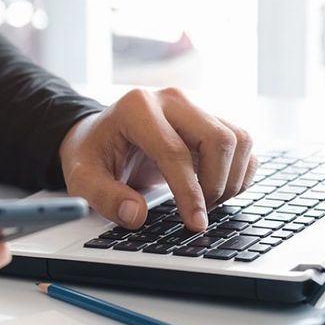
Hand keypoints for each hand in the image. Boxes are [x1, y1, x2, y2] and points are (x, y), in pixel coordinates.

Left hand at [59, 88, 257, 231]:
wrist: (98, 136)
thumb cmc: (91, 155)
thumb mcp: (82, 179)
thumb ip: (104, 197)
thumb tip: (136, 214)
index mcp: (136, 108)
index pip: (175, 152)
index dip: (190, 193)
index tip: (195, 223)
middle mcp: (170, 100)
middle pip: (219, 140)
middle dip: (216, 185)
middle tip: (198, 214)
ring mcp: (193, 107)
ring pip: (238, 140)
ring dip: (231, 179)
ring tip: (206, 203)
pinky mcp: (209, 119)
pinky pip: (243, 144)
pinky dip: (239, 172)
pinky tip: (216, 190)